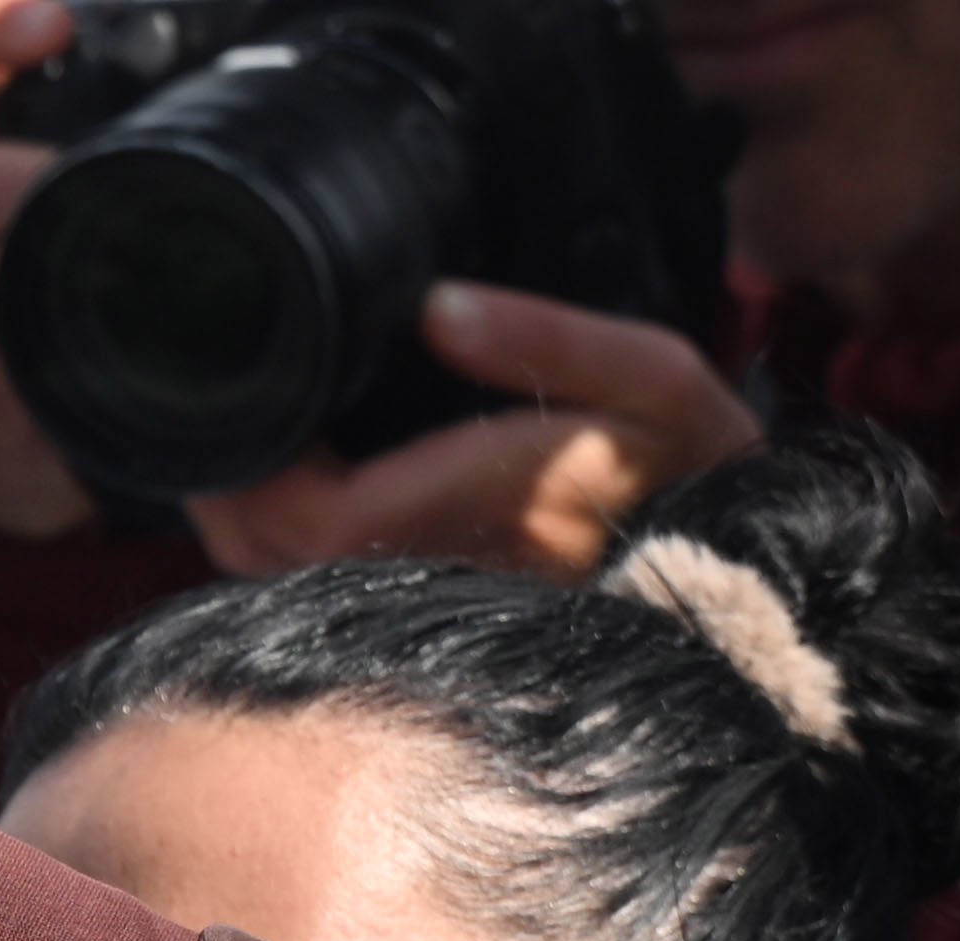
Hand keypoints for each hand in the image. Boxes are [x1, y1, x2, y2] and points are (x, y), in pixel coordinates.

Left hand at [171, 288, 764, 584]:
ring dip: (240, 491)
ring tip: (245, 401)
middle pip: (255, 544)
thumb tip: (436, 305)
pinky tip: (283, 457)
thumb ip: (553, 340)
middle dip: (223, 464)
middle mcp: (415, 586)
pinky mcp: (404, 616)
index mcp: (462, 529)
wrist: (736, 582)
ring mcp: (403, 610)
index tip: (245, 361)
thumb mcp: (656, 387)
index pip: (304, 511)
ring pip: (267, 569)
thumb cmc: (694, 481)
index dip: (247, 450)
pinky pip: (299, 578)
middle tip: (223, 371)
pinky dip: (270, 519)